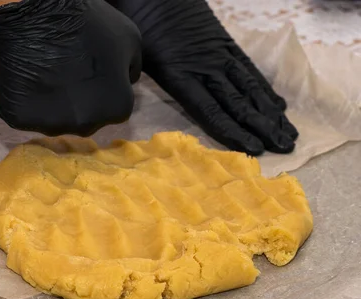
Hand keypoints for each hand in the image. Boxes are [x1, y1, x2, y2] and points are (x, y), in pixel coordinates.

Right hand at [0, 0, 141, 136]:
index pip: (113, 108)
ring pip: (54, 122)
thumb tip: (125, 83)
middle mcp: (86, 125)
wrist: (36, 11)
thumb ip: (131, 69)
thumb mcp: (129, 38)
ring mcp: (52, 125)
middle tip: (67, 72)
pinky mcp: (20, 120)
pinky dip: (25, 103)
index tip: (88, 70)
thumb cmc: (87, 21)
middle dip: (79, 101)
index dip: (100, 87)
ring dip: (52, 105)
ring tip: (46, 74)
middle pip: (84, 119)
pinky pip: (26, 117)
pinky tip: (27, 80)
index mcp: (117, 108)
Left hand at [107, 0, 297, 154]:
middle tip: (285, 148)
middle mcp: (205, 68)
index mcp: (179, 77)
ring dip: (270, 113)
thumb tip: (131, 109)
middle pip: (237, 103)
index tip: (255, 149)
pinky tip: (278, 106)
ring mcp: (219, 55)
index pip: (210, 112)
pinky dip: (265, 89)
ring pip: (249, 88)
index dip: (233, 132)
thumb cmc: (141, 28)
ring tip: (289, 133)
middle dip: (263, 127)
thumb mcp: (137, 61)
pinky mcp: (227, 43)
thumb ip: (144, 87)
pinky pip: (249, 69)